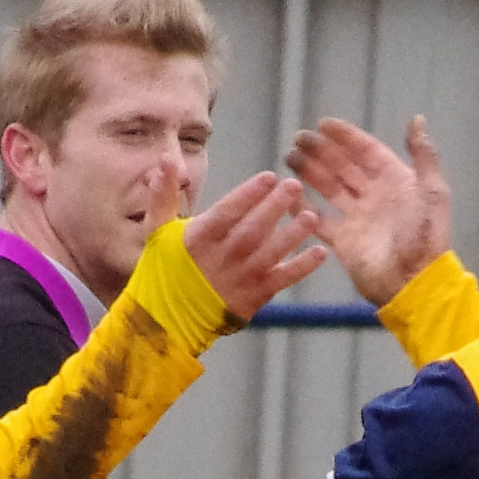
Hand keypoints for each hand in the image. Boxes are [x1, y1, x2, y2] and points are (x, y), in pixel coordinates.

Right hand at [174, 168, 325, 320]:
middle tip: (295, 186)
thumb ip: (164, 194)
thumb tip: (166, 158)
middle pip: (252, 230)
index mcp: (198, 238)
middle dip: (274, 207)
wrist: (168, 320)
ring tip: (311, 216)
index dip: (249, 194)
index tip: (269, 177)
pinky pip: (280, 280)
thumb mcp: (157, 229)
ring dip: (292, 235)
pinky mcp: (252, 298)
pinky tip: (320, 253)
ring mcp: (238, 280)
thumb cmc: (166, 269)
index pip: (227, 212)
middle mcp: (220, 259)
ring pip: (269, 255)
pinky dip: (301, 268)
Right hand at [285, 116, 452, 306]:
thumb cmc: (426, 237)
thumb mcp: (432, 191)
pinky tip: (290, 196)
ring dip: (310, 172)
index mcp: (395, 181)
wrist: (413, 281)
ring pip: (329, 188)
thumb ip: (424, 156)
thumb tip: (417, 120)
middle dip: (321, 152)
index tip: (323, 124)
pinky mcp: (344, 241)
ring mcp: (357, 218)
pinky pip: (321, 221)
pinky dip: (305, 209)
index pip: (366, 151)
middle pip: (343, 166)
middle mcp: (374, 196)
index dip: (346, 137)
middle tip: (298, 139)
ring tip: (290, 158)